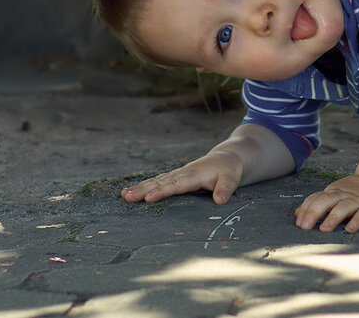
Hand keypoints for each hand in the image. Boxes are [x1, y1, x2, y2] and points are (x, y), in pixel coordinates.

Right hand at [121, 150, 243, 204]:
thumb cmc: (230, 169)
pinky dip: (146, 186)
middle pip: (160, 183)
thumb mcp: (233, 178)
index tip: (148, 198)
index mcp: (194, 175)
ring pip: (156, 181)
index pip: (175, 185)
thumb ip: (226, 188)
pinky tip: (134, 191)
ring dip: (140, 188)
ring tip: (125, 195)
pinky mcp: (176, 178)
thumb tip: (220, 200)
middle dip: (143, 190)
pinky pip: (158, 182)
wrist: (227, 158)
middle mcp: (183, 174)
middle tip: (127, 197)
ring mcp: (178, 175)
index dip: (162, 191)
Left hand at [294, 173, 358, 233]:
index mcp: (333, 193)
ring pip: (343, 207)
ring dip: (333, 218)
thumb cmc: (353, 194)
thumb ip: (317, 203)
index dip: (306, 209)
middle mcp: (343, 196)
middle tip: (305, 226)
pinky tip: (350, 229)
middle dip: (313, 212)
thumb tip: (297, 213)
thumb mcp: (334, 196)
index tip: (298, 223)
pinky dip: (356, 221)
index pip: (316, 199)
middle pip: (326, 201)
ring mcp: (357, 202)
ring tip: (324, 229)